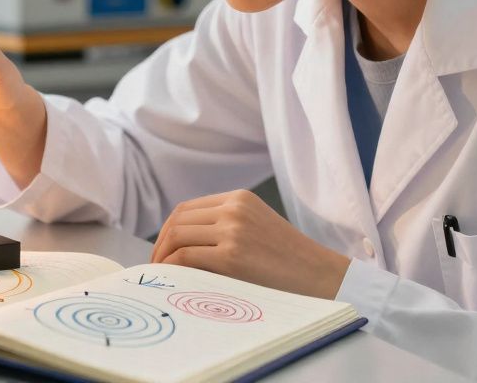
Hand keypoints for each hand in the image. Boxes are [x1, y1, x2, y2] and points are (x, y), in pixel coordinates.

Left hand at [150, 189, 351, 298]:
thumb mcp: (257, 227)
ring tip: (161, 275)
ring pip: (178, 238)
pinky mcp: (232, 256)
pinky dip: (172, 268)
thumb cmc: (289, 260)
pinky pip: (186, 257)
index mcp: (239, 198)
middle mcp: (234, 208)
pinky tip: (171, 279)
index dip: (168, 229)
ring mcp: (233, 230)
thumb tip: (181, 245)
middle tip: (155, 265)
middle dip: (161, 244)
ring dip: (163, 257)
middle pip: (178, 221)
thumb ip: (225, 226)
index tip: (162, 249)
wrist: (321, 276)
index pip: (187, 208)